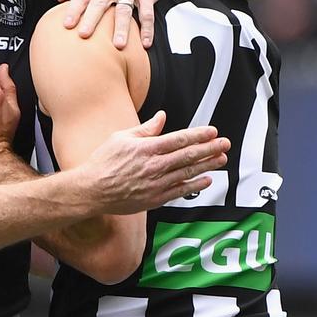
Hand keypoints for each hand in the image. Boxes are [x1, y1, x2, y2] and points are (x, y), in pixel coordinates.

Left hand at [58, 0, 171, 48]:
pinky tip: (145, 44)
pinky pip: (147, 13)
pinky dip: (147, 29)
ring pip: (124, 10)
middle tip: (84, 35)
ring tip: (118, 45)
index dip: (74, 9)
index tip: (67, 25)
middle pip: (100, 3)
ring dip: (121, 28)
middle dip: (91, 19)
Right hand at [80, 111, 229, 212]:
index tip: (212, 132)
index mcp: (146, 148)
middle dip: (210, 149)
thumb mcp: (121, 138)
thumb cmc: (103, 162)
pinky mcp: (154, 198)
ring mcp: (156, 183)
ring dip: (207, 165)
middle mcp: (154, 166)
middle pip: (188, 155)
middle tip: (225, 144)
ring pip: (188, 173)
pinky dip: (194, 185)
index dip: (199, 135)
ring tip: (221, 160)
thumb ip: (145, 129)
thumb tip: (161, 118)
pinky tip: (206, 180)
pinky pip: (180, 191)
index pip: (179, 139)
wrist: (91, 190)